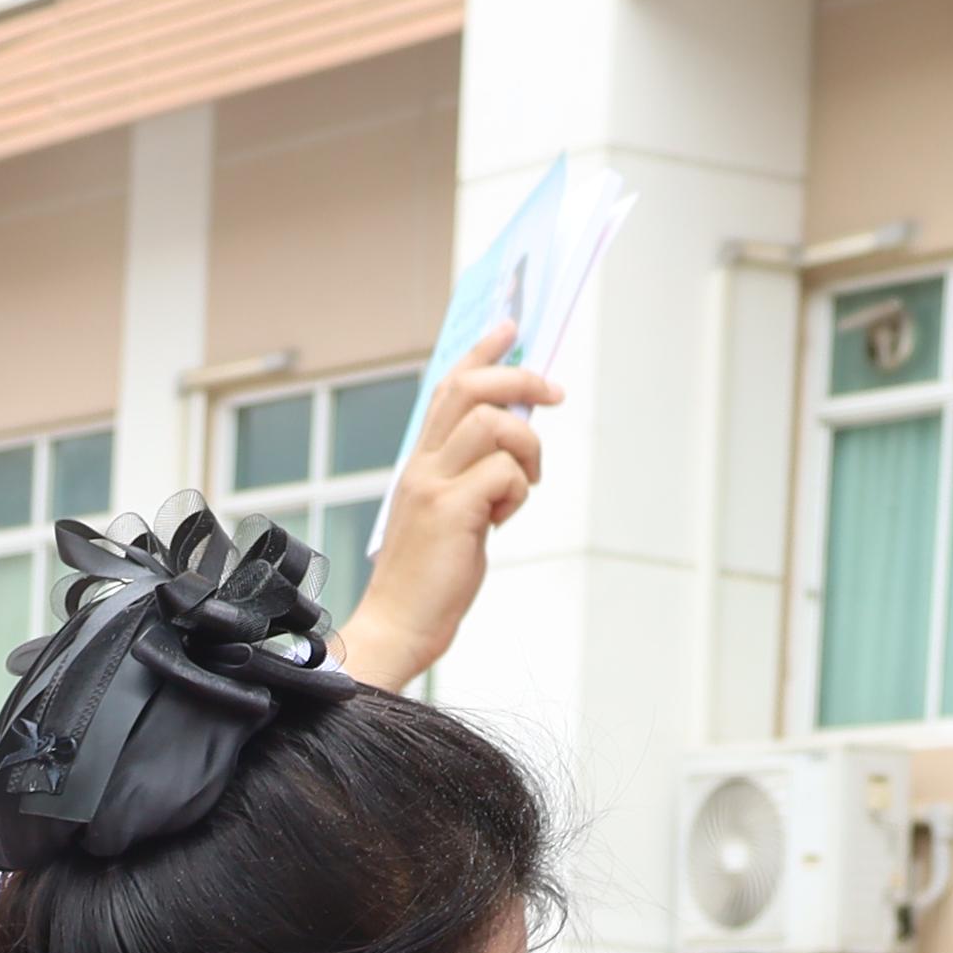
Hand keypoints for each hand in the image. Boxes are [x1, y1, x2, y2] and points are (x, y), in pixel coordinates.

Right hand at [324, 330, 554, 688]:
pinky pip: (505, 473)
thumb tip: (516, 442)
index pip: (448, 386)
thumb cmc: (429, 578)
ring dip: (527, 449)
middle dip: (521, 379)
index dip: (481, 351)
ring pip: (494, 424)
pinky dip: (519, 491)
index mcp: (420, 461)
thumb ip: (471, 477)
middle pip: (471, 388)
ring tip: (524, 486)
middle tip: (554, 393)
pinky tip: (502, 520)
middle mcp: (422, 463)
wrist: (398, 625)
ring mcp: (433, 485)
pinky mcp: (451, 512)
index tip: (511, 328)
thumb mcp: (450, 514)